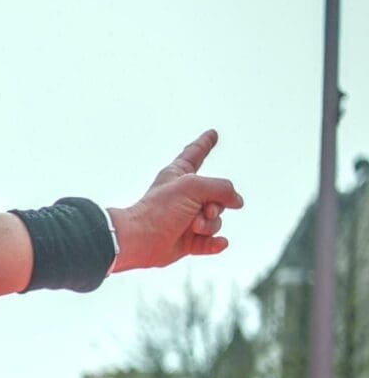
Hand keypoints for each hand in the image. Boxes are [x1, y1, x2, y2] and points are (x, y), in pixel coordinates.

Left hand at [111, 131, 242, 271]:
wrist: (139, 239)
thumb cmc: (159, 208)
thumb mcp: (193, 186)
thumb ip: (221, 188)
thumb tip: (237, 201)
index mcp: (179, 175)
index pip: (195, 153)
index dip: (204, 143)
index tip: (212, 134)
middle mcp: (184, 196)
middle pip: (218, 196)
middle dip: (215, 206)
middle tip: (201, 210)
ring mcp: (186, 219)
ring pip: (216, 221)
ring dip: (209, 225)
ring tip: (193, 227)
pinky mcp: (187, 241)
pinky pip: (212, 242)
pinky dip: (215, 243)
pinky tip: (219, 243)